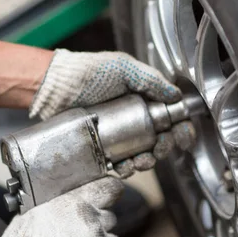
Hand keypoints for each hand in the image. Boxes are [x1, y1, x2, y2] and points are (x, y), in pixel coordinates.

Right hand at [0, 177, 130, 236]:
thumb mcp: (35, 209)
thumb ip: (58, 203)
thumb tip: (62, 201)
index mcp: (79, 202)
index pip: (110, 188)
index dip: (110, 191)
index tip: (109, 194)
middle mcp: (95, 222)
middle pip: (109, 218)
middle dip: (98, 224)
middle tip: (79, 233)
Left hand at [30, 49, 196, 176]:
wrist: (55, 88)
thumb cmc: (88, 72)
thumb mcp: (124, 68)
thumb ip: (151, 80)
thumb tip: (175, 95)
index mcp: (144, 98)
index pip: (170, 116)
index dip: (181, 129)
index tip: (183, 137)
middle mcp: (135, 117)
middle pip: (160, 140)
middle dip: (164, 148)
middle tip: (159, 150)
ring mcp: (119, 135)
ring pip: (143, 154)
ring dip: (147, 162)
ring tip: (140, 162)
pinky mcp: (103, 148)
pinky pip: (120, 163)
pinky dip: (126, 169)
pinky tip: (123, 167)